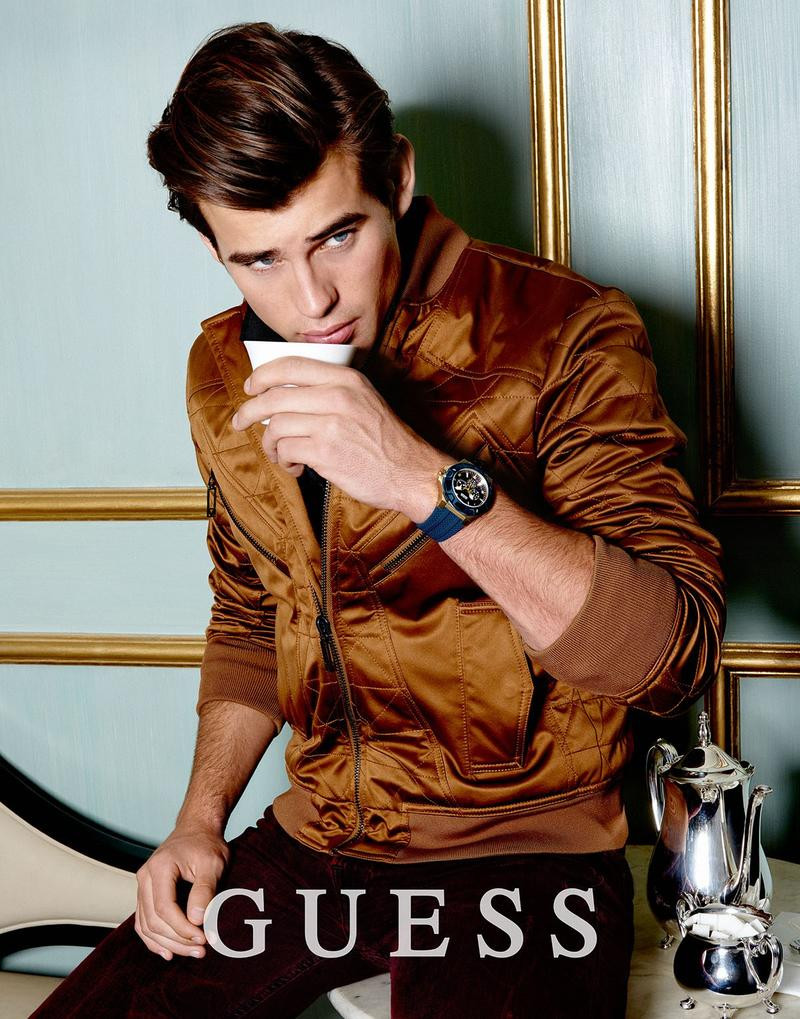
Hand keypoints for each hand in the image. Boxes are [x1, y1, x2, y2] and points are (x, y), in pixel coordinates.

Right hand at [134, 825, 229, 959]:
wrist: (196, 829)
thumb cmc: (206, 844)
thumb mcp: (213, 863)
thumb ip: (205, 890)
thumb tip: (197, 920)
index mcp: (159, 867)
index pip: (164, 908)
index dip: (182, 928)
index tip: (204, 938)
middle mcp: (145, 877)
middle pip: (153, 920)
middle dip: (178, 940)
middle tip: (202, 950)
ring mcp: (142, 886)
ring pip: (146, 925)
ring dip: (168, 944)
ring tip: (192, 952)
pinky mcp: (146, 893)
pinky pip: (144, 922)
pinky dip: (154, 939)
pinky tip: (168, 952)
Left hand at [232, 357, 443, 518]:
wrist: (411, 472)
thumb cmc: (385, 440)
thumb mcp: (364, 399)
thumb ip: (330, 390)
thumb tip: (282, 395)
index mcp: (346, 378)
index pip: (290, 365)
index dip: (262, 376)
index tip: (250, 388)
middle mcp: (338, 396)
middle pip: (273, 397)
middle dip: (249, 411)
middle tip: (240, 421)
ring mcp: (331, 424)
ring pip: (276, 426)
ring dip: (270, 443)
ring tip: (280, 454)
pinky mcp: (326, 452)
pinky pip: (286, 450)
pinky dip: (284, 461)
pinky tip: (296, 467)